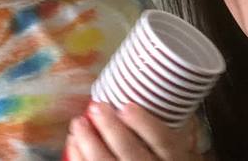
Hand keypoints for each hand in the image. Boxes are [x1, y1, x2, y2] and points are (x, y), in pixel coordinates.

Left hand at [64, 102, 202, 159]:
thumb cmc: (161, 155)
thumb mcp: (174, 144)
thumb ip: (162, 126)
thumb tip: (139, 93)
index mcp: (174, 157)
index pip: (162, 140)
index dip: (144, 123)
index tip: (127, 106)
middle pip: (132, 153)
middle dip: (111, 129)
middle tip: (96, 107)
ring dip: (90, 144)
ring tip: (78, 123)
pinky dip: (79, 159)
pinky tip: (73, 143)